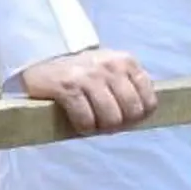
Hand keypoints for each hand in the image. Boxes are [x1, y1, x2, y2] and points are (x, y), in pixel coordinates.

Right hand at [18, 48, 156, 134]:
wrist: (42, 64)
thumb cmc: (81, 74)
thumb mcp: (110, 71)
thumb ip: (128, 87)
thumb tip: (142, 116)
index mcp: (125, 62)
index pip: (149, 100)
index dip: (138, 117)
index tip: (124, 118)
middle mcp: (110, 65)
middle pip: (132, 111)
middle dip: (120, 123)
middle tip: (106, 124)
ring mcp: (89, 75)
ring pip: (111, 117)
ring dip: (101, 127)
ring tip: (92, 123)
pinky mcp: (68, 87)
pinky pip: (86, 119)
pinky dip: (84, 127)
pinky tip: (79, 123)